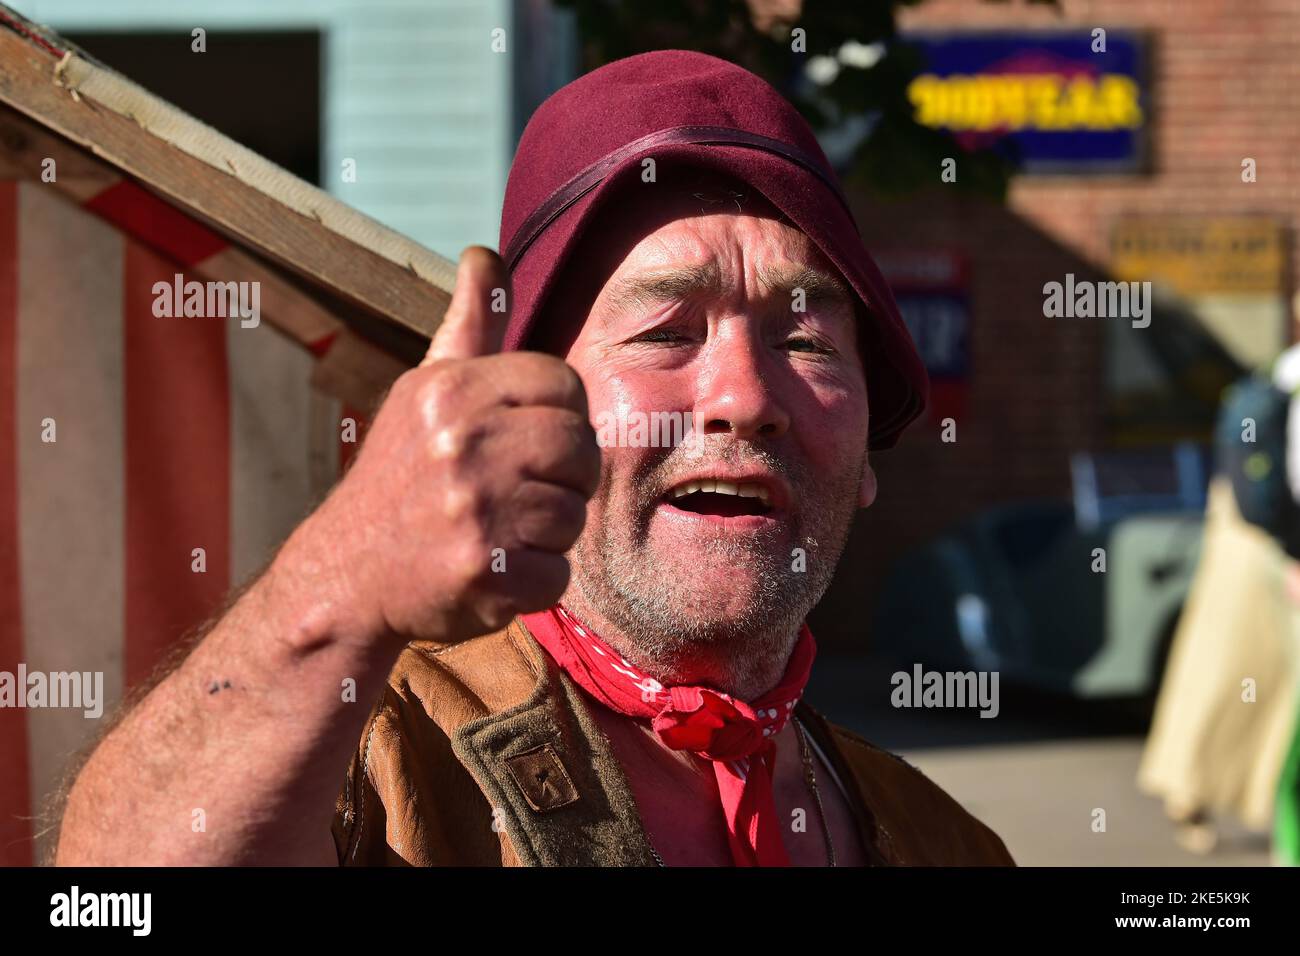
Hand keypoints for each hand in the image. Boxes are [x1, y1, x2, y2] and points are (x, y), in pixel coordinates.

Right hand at [302, 247, 598, 644]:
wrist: (343, 578)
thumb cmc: (399, 479)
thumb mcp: (424, 391)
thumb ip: (469, 327)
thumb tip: (485, 253)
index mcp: (452, 390)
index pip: (565, 385)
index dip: (558, 419)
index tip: (522, 444)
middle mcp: (462, 442)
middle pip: (581, 449)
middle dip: (560, 479)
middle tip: (514, 495)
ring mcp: (474, 509)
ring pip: (573, 515)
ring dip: (545, 536)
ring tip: (494, 534)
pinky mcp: (485, 572)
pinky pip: (558, 575)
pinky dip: (531, 585)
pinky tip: (490, 573)